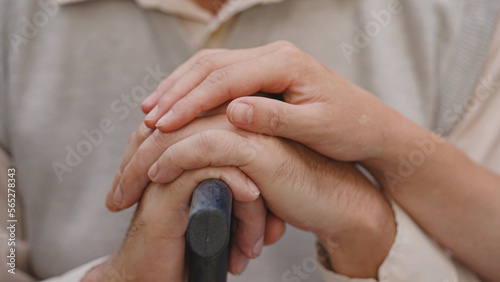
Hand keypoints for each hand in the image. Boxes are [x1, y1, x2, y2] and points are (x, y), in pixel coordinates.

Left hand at [111, 114, 395, 277]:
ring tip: (124, 194)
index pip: (172, 127)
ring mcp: (245, 127)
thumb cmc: (291, 192)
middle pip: (166, 128)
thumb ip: (216, 166)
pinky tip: (157, 178)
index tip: (123, 183)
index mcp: (229, 118)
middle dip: (132, 162)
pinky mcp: (255, 146)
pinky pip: (202, 148)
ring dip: (142, 165)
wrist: (334, 203)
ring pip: (176, 135)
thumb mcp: (244, 177)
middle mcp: (234, 116)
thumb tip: (176, 175)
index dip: (141, 152)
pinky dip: (175, 161)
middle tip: (114, 196)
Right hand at [141, 40, 412, 164]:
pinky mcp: (264, 73)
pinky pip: (221, 74)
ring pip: (211, 66)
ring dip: (179, 87)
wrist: (371, 125)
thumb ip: (274, 119)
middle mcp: (273, 54)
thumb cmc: (349, 129)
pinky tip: (179, 103)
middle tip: (148, 118)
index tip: (163, 124)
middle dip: (176, 92)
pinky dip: (195, 88)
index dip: (190, 103)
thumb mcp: (316, 128)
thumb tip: (232, 111)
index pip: (225, 80)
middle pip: (211, 66)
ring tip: (151, 109)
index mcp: (285, 63)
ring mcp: (268, 61)